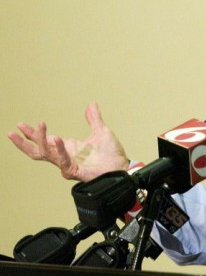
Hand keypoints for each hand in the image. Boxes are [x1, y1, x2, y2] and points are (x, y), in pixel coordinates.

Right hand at [7, 102, 129, 181]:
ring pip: (46, 154)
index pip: (44, 140)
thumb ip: (93, 119)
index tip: (20, 125)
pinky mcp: (74, 171)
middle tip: (12, 132)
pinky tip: (56, 138)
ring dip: (40, 140)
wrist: (122, 167)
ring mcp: (68, 164)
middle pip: (37, 150)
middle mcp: (64, 156)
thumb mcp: (101, 131)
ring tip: (38, 126)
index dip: (32, 133)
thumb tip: (91, 104)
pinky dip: (59, 149)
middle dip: (24, 142)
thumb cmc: (112, 154)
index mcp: (68, 147)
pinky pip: (62, 160)